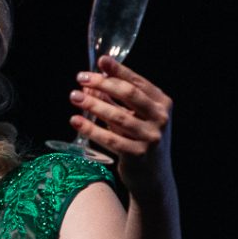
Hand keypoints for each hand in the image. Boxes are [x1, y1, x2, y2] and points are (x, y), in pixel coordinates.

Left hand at [69, 56, 173, 195]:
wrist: (153, 178)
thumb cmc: (141, 140)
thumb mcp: (135, 117)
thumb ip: (117, 100)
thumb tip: (91, 83)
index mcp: (162, 103)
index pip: (137, 82)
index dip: (118, 70)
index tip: (100, 61)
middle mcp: (161, 118)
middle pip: (128, 94)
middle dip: (103, 83)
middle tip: (81, 78)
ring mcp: (151, 137)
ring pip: (117, 117)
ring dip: (93, 104)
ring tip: (74, 97)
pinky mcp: (138, 155)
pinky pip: (110, 139)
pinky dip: (91, 129)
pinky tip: (76, 121)